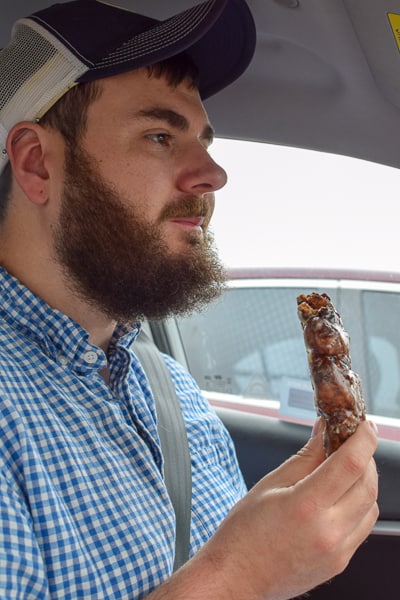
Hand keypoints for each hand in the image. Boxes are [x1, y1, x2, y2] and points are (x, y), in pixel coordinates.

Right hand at [148, 419, 377, 599]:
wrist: (237, 577)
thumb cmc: (245, 532)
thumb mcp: (270, 485)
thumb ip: (304, 458)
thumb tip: (323, 433)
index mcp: (306, 506)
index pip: (351, 464)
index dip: (364, 439)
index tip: (366, 427)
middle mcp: (328, 531)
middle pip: (367, 483)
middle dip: (365, 457)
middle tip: (350, 444)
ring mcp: (338, 551)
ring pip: (371, 505)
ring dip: (364, 481)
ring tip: (343, 471)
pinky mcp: (340, 563)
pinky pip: (363, 527)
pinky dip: (359, 505)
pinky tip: (339, 497)